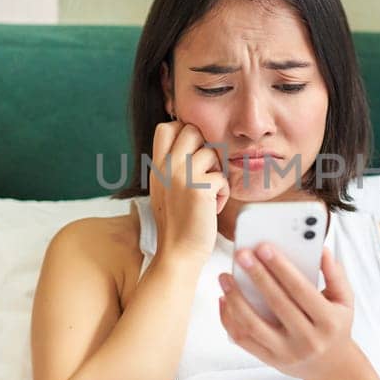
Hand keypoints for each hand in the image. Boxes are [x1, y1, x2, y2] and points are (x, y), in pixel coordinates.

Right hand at [149, 122, 229, 265]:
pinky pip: (222, 176)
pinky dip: (223, 193)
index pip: (167, 127)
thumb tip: (192, 141)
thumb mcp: (166, 188)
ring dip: (217, 173)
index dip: (184, 132)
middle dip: (206, 148)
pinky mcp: (200, 188)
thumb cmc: (178, 223)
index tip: (193, 154)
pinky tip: (213, 208)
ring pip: (211, 153)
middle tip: (206, 172)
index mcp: (156, 166)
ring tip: (209, 195)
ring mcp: (182, 176)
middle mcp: (166, 167)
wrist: (179, 253)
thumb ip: (172, 165)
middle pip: (192, 130)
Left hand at [217, 243, 356, 379]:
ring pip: (254, 324)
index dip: (281, 268)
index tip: (263, 248)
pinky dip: (229, 319)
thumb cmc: (335, 326)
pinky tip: (224, 299)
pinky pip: (244, 340)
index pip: (301, 290)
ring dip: (236, 298)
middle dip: (257, 276)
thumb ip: (335, 274)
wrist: (331, 366)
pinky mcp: (271, 360)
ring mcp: (287, 353)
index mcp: (328, 321)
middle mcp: (308, 339)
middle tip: (241, 254)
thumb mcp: (344, 301)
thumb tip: (322, 250)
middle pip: (276, 303)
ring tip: (225, 277)